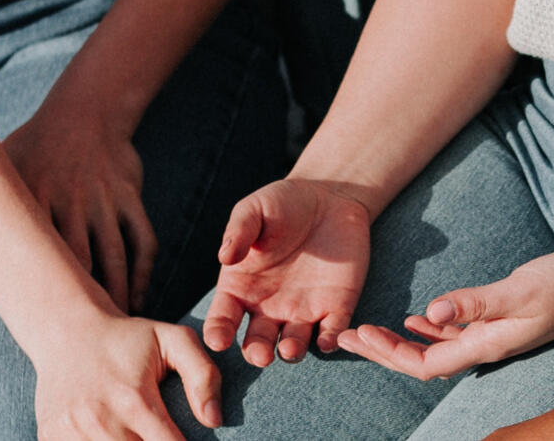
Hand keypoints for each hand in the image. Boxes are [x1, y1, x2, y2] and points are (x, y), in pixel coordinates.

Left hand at [0, 103, 155, 313]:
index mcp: (33, 200)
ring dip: (117, 294)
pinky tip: (137, 294)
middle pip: (80, 262)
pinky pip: (144, 240)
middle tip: (82, 339)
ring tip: (113, 325)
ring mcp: (105, 200)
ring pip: (116, 256)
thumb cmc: (32, 148)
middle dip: (84, 303)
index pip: (37, 256)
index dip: (43, 295)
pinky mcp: (131, 197)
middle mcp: (72, 201)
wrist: (86, 111)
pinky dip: (143, 271)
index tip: (41, 330)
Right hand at [35, 312, 220, 439]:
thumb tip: (213, 419)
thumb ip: (203, 375)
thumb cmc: (128, 338)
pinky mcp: (50, 437)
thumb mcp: (174, 340)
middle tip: (158, 434)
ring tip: (136, 434)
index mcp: (135, 400)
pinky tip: (111, 435)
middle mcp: (101, 420)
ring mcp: (71, 432)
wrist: (67, 331)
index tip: (184, 439)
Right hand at [203, 178, 371, 364]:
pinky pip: (332, 331)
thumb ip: (239, 231)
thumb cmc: (283, 204)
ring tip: (289, 348)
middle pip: (257, 342)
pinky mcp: (336, 307)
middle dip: (256, 352)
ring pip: (293, 344)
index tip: (217, 340)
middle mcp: (268, 307)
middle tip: (260, 355)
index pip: (223, 318)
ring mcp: (303, 310)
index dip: (218, 332)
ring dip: (291, 351)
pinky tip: (328, 340)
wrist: (329, 198)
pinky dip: (331, 340)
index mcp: (241, 288)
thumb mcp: (256, 210)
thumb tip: (225, 255)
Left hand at [337, 249, 553, 379]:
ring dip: (401, 342)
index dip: (388, 354)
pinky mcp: (501, 322)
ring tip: (370, 331)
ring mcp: (494, 336)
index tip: (358, 335)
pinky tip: (418, 318)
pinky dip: (430, 329)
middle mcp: (486, 347)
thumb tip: (429, 314)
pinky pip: (456, 335)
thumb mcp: (519, 289)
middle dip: (384, 352)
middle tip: (347, 336)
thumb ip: (476, 302)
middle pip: (423, 362)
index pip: (424, 363)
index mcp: (486, 345)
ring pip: (435, 349)